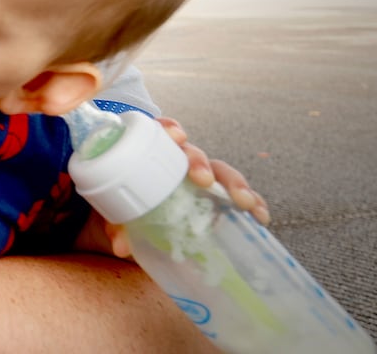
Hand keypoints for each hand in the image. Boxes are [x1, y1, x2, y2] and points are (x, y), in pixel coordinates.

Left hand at [106, 116, 269, 258]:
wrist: (139, 224)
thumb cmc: (125, 208)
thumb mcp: (117, 216)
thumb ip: (116, 226)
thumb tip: (121, 247)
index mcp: (151, 155)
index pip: (161, 133)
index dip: (170, 129)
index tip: (177, 136)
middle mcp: (180, 164)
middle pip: (194, 154)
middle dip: (202, 163)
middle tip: (204, 180)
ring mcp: (202, 181)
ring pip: (221, 172)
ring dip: (235, 184)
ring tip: (244, 202)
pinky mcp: (220, 200)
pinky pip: (239, 196)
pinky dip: (253, 203)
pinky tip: (261, 216)